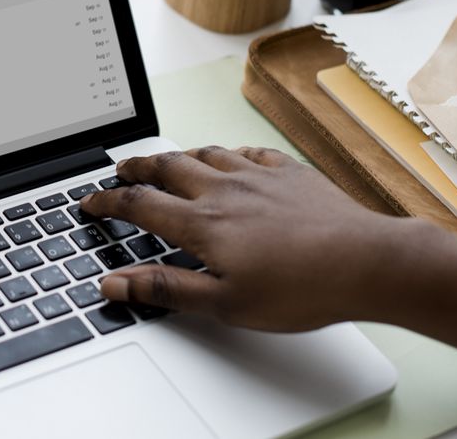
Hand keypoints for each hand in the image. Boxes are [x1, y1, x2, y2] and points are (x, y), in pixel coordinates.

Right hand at [80, 146, 402, 331]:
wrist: (367, 262)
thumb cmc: (301, 288)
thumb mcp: (223, 303)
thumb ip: (166, 288)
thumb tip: (116, 283)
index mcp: (203, 224)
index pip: (139, 204)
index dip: (108, 202)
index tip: (90, 202)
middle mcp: (225, 190)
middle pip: (167, 167)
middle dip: (136, 167)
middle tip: (119, 169)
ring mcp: (259, 177)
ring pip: (205, 154)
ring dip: (178, 156)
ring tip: (165, 161)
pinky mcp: (291, 173)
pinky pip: (249, 152)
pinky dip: (229, 153)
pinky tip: (231, 159)